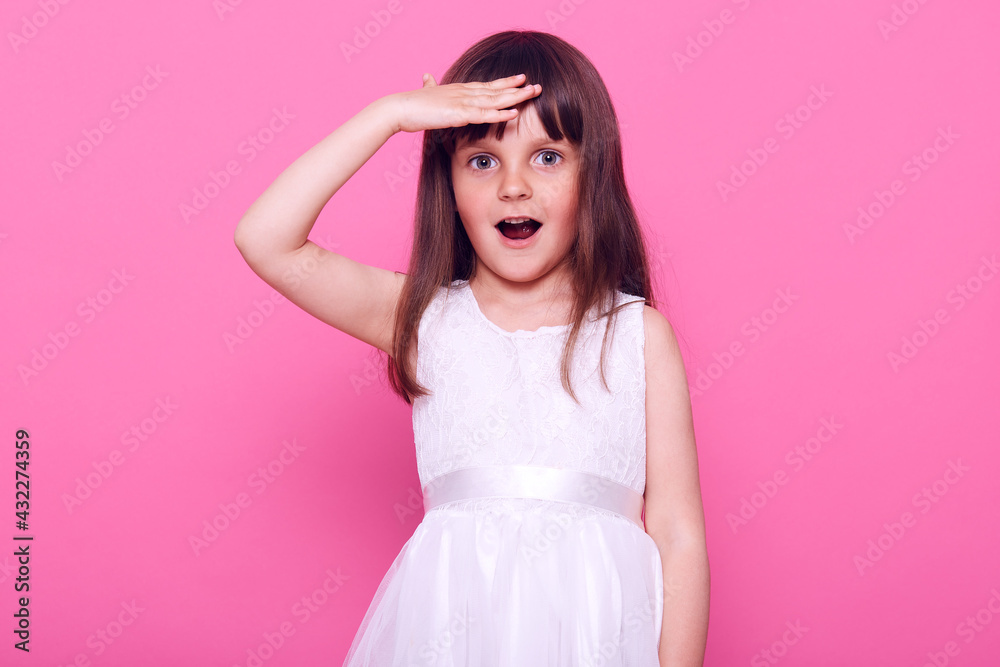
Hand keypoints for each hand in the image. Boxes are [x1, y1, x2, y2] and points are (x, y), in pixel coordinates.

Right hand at [387, 73, 540, 133]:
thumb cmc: (412, 104)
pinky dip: (500, 114)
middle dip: (517, 88)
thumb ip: (429, 86)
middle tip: (536, 86)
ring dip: (515, 97)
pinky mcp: (458, 114)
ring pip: (495, 100)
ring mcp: (463, 102)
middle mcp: (465, 93)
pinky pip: (484, 115)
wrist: (400, 108)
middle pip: (496, 90)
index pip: (487, 86)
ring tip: (533, 94)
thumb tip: (426, 76)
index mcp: (459, 90)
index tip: (519, 79)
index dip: (504, 83)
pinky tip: (514, 113)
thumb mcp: (425, 92)